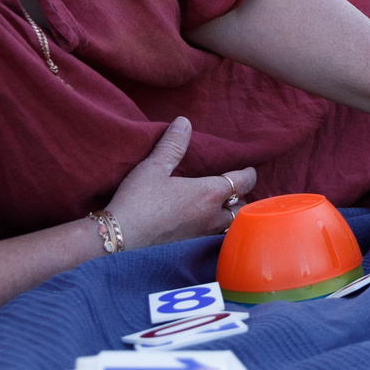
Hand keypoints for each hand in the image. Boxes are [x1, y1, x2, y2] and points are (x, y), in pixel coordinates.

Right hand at [104, 118, 252, 247]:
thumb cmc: (138, 200)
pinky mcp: (190, 248)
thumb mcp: (154, 167)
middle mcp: (212, 216)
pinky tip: (206, 228)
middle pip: (241, 208)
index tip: (249, 170)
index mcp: (209, 193)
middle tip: (238, 190)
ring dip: (232, 217)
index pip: (242, 182)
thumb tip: (184, 122)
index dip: (248, 174)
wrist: (120, 238)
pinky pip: (215, 238)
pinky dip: (218, 231)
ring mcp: (202, 235)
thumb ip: (172, 145)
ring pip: (230, 226)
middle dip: (242, 199)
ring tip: (226, 209)